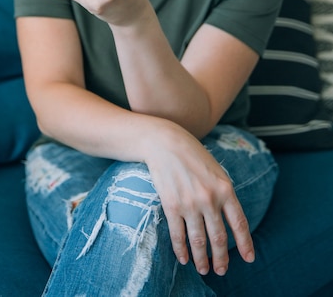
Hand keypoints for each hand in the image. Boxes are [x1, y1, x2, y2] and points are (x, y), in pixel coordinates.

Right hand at [144, 122, 254, 275]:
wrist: (165, 143)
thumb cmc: (192, 155)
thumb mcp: (216, 171)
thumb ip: (224, 193)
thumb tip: (229, 218)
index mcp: (225, 189)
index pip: (239, 223)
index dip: (245, 244)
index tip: (249, 259)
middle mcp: (210, 199)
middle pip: (219, 238)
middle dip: (222, 258)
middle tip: (222, 270)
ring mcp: (190, 204)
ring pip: (199, 241)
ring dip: (202, 260)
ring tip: (203, 270)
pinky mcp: (172, 206)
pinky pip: (178, 235)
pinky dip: (181, 250)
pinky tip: (184, 259)